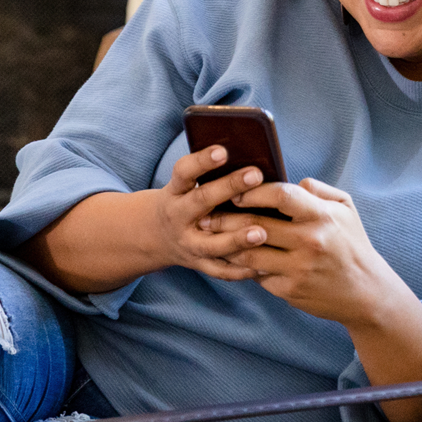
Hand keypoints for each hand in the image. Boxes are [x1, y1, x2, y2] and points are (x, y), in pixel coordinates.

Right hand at [149, 145, 273, 280]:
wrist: (157, 235)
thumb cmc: (185, 200)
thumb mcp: (186, 185)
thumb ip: (211, 174)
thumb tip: (252, 156)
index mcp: (175, 191)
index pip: (184, 172)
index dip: (201, 161)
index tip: (223, 151)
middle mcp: (178, 216)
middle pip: (202, 201)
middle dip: (229, 187)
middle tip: (255, 174)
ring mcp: (188, 243)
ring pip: (212, 243)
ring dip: (236, 239)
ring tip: (261, 232)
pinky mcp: (199, 264)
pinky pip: (221, 270)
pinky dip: (242, 270)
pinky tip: (265, 266)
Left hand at [206, 177, 421, 421]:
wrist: (367, 293)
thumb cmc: (351, 245)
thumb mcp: (345, 209)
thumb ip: (317, 190)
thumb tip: (290, 180)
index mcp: (322, 217)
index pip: (280, 195)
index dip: (253, 190)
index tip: (235, 191)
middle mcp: (310, 242)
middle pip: (255, 224)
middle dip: (225, 218)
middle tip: (206, 214)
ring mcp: (298, 269)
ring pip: (248, 254)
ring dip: (225, 244)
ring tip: (211, 236)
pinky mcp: (290, 291)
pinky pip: (257, 275)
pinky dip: (242, 266)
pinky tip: (229, 258)